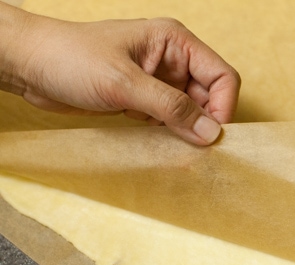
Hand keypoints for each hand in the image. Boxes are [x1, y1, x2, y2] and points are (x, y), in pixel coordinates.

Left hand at [0, 3, 239, 144]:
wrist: (28, 65)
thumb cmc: (70, 57)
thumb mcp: (124, 83)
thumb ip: (171, 107)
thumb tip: (211, 133)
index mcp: (176, 42)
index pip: (221, 76)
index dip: (222, 106)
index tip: (212, 136)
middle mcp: (173, 60)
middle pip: (210, 97)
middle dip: (202, 123)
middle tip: (190, 148)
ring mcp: (159, 81)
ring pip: (191, 113)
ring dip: (183, 131)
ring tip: (163, 141)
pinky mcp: (144, 100)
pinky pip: (169, 121)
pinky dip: (166, 134)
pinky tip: (148, 138)